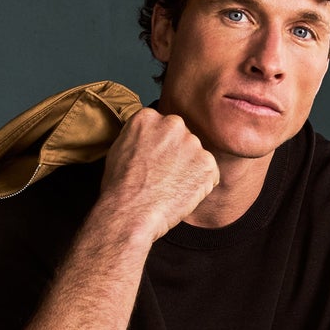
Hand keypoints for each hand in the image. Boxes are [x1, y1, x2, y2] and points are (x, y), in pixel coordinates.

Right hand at [97, 107, 219, 242]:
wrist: (130, 213)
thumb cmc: (120, 188)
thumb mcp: (119, 149)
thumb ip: (139, 137)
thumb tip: (149, 140)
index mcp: (149, 117)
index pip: (163, 129)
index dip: (159, 150)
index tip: (153, 164)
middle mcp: (173, 124)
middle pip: (182, 139)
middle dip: (177, 157)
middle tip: (163, 178)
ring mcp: (192, 143)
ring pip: (196, 157)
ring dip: (189, 171)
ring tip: (169, 189)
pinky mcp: (206, 164)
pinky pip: (209, 175)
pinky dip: (200, 187)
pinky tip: (181, 196)